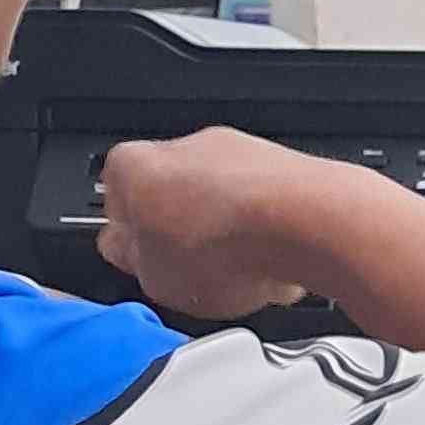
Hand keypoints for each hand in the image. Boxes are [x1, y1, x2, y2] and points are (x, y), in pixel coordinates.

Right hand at [97, 127, 313, 321]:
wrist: (309, 225)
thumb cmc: (229, 243)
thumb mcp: (154, 279)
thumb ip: (136, 264)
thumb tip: (138, 259)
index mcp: (133, 166)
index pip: (115, 205)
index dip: (134, 246)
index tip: (148, 268)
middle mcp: (185, 146)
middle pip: (174, 203)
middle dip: (187, 243)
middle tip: (198, 279)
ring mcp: (239, 153)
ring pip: (224, 209)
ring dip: (232, 244)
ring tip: (244, 278)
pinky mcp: (284, 169)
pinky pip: (268, 213)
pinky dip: (271, 239)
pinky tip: (277, 267)